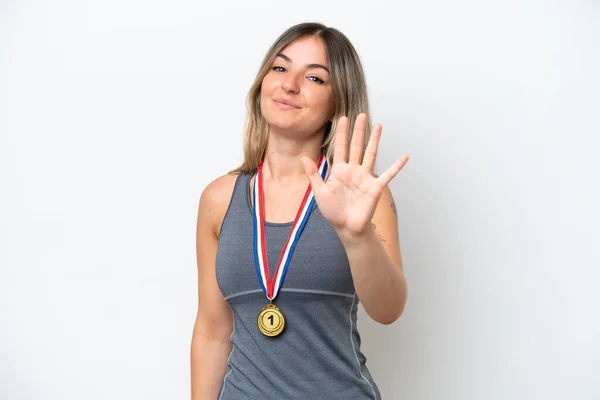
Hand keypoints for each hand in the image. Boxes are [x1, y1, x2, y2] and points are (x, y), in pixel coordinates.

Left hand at [301, 113, 408, 240]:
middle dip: (358, 130)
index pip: (340, 147)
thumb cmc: (333, 211)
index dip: (341, 133)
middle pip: (356, 146)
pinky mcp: (375, 187)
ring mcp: (365, 177)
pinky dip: (396, 166)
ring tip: (378, 126)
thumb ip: (313, 174)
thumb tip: (303, 157)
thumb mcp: (319, 192)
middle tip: (361, 115)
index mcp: (339, 170)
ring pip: (370, 154)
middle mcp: (353, 170)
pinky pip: (388, 175)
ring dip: (374, 140)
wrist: (346, 227)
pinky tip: (404, 157)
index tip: (341, 118)